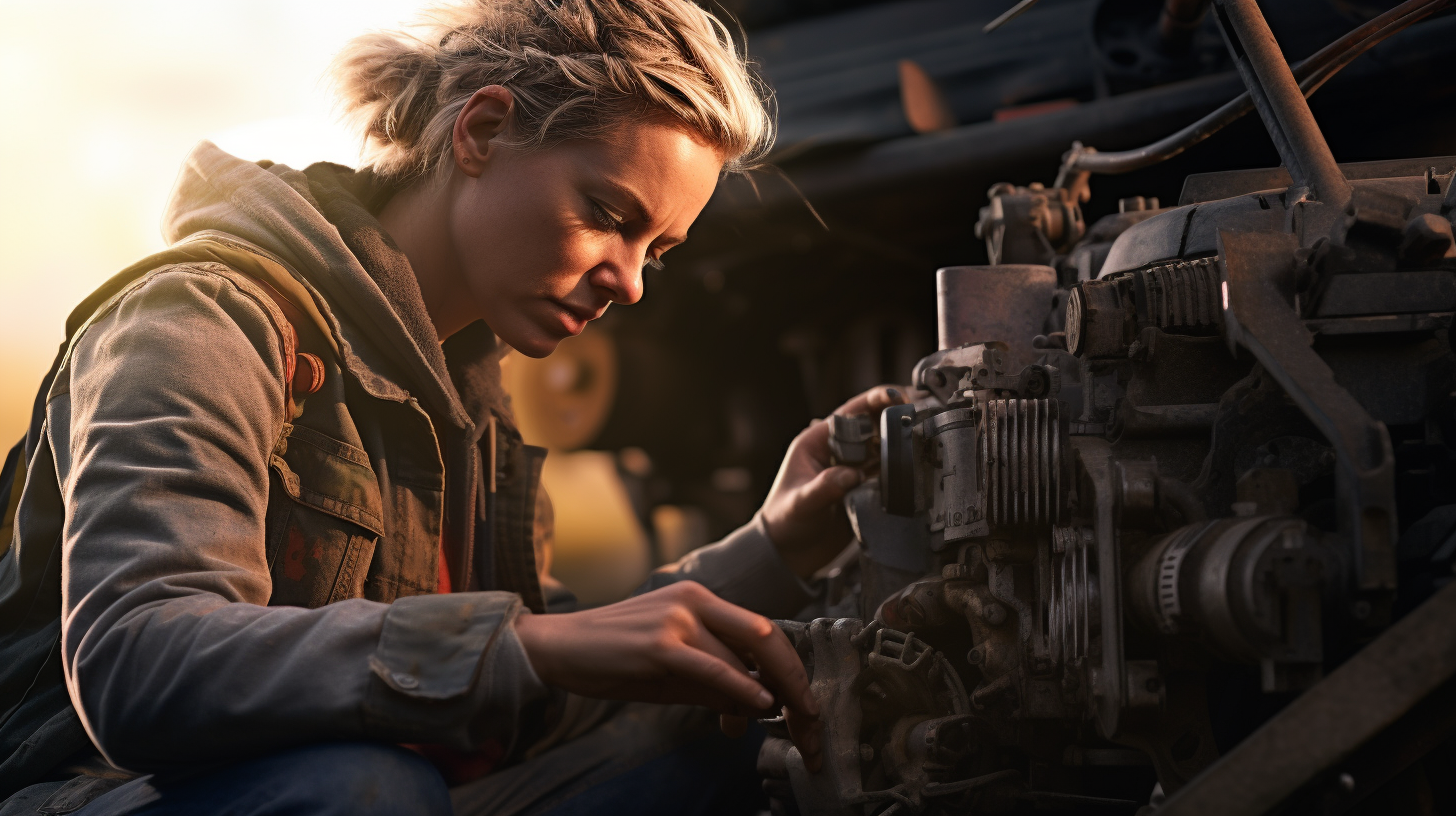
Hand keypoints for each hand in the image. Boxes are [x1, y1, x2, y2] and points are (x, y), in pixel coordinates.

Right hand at [513, 581, 823, 769]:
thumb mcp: (673, 666)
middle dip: (796, 680)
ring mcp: (677, 619)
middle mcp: (695, 601)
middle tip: (810, 718)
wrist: (558, 647)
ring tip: (772, 727)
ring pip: (740, 659)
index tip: (805, 702)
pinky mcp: (660, 645)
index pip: (762, 630)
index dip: (791, 668)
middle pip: (766, 635)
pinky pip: (714, 668)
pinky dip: (741, 688)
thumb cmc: (613, 656)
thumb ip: (715, 679)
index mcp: (701, 598)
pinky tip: (759, 705)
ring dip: (763, 699)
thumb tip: (757, 706)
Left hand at [761, 384, 906, 578]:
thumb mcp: (800, 502)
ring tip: (924, 443)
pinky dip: (901, 472)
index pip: (850, 413)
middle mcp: (837, 452)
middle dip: (896, 419)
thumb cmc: (783, 522)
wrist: (788, 554)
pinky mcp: (863, 491)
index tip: (899, 396)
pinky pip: (886, 475)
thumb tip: (850, 475)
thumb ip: (822, 487)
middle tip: (921, 418)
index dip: (875, 400)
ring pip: (883, 450)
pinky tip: (916, 471)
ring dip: (902, 445)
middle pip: (872, 427)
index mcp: (817, 442)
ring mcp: (852, 471)